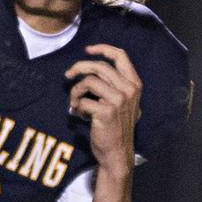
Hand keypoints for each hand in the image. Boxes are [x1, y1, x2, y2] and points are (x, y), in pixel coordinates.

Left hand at [65, 43, 140, 175]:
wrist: (117, 152)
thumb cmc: (116, 126)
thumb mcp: (124, 102)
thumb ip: (115, 85)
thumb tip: (91, 69)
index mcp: (134, 84)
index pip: (120, 56)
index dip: (102, 49)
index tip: (87, 49)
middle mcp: (128, 89)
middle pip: (98, 66)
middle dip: (78, 67)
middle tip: (68, 75)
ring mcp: (118, 100)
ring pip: (88, 81)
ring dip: (76, 91)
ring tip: (75, 102)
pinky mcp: (106, 112)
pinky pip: (83, 100)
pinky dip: (77, 107)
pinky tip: (81, 115)